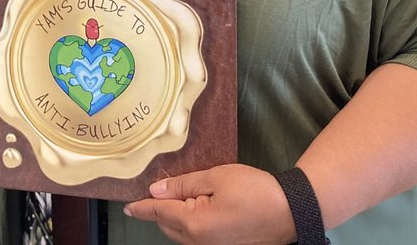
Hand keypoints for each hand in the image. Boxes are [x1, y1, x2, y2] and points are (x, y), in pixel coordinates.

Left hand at [123, 163, 295, 244]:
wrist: (290, 212)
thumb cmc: (254, 190)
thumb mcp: (216, 177)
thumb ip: (183, 185)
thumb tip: (156, 191)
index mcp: (194, 224)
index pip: (158, 213)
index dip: (141, 207)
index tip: (127, 206)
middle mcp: (199, 243)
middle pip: (166, 226)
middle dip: (159, 210)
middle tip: (158, 190)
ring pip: (180, 234)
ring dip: (174, 218)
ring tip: (177, 197)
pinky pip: (195, 238)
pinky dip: (188, 224)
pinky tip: (196, 209)